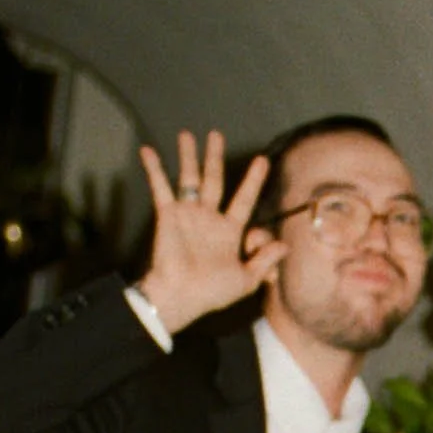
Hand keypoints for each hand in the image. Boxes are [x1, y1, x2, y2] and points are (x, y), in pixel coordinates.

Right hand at [137, 131, 284, 333]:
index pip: (244, 199)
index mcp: (228, 231)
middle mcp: (208, 218)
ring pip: (189, 178)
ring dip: (188, 156)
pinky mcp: (167, 215)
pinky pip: (160, 187)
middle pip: (214, 180)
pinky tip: (147, 150)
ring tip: (186, 134)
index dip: (253, 180)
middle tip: (216, 134)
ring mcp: (187, 215)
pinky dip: (154, 169)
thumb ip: (264, 261)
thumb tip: (285, 245)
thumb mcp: (246, 280)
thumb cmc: (211, 293)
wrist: (181, 297)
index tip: (262, 160)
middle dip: (214, 157)